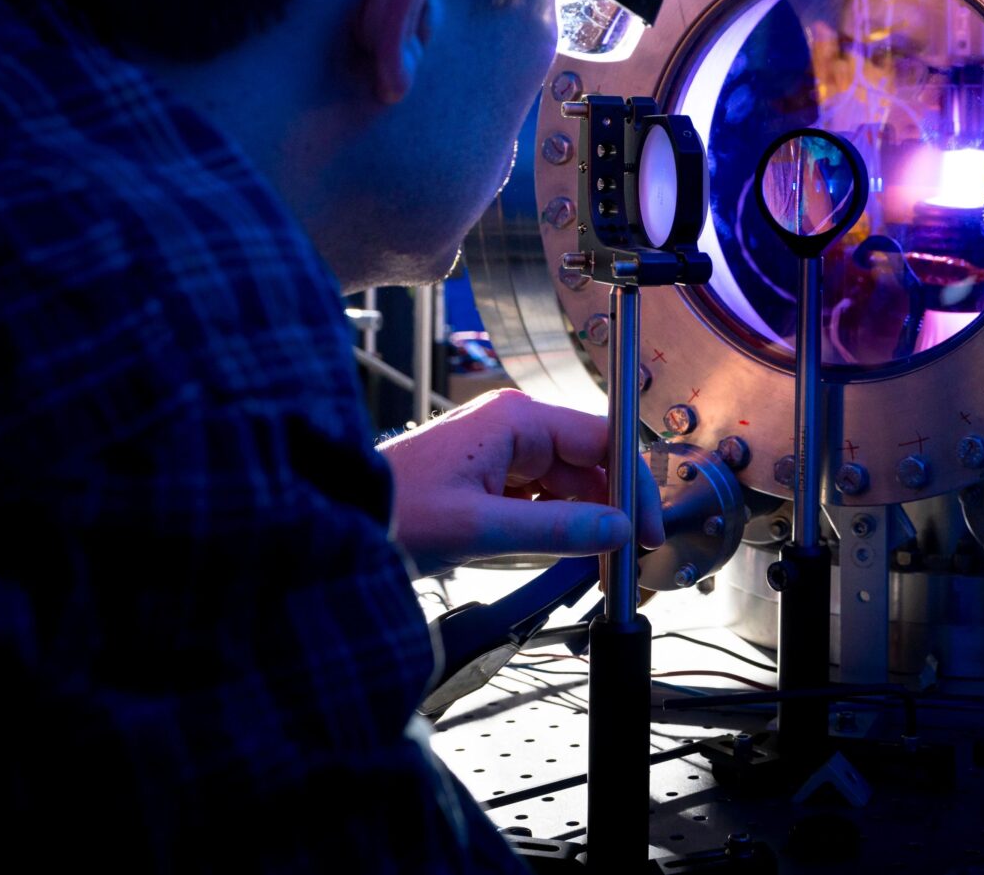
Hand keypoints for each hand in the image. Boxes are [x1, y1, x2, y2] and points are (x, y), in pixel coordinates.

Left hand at [379, 388, 662, 574]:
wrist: (335, 519)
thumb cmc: (391, 510)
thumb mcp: (479, 528)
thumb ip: (556, 530)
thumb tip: (617, 529)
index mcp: (516, 419)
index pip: (603, 440)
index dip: (633, 486)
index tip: (647, 528)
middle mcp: (514, 425)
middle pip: (589, 464)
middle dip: (610, 510)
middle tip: (623, 557)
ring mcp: (501, 448)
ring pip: (567, 484)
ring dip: (583, 522)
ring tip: (593, 563)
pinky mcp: (489, 473)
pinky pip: (540, 496)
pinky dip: (556, 525)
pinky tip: (561, 553)